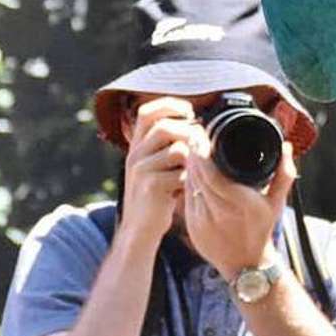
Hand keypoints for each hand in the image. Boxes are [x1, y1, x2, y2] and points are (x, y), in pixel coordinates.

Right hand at [120, 97, 198, 248]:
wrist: (139, 230)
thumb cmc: (157, 195)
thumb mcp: (158, 166)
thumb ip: (170, 145)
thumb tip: (199, 124)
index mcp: (137, 146)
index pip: (147, 112)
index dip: (170, 105)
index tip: (189, 112)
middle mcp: (135, 155)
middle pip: (164, 127)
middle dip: (189, 132)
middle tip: (200, 144)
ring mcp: (141, 170)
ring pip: (177, 149)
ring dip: (193, 157)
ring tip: (195, 169)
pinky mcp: (151, 187)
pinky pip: (181, 172)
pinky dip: (192, 178)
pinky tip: (189, 187)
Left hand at [183, 139, 294, 283]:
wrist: (245, 263)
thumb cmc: (262, 229)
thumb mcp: (277, 202)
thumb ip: (284, 173)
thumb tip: (287, 147)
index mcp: (240, 203)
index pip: (213, 176)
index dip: (203, 155)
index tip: (203, 138)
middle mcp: (219, 212)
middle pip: (198, 177)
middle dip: (194, 155)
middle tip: (195, 136)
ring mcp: (202, 220)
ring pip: (190, 186)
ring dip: (190, 167)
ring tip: (193, 150)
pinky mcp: (192, 226)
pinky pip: (186, 197)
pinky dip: (188, 182)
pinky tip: (192, 172)